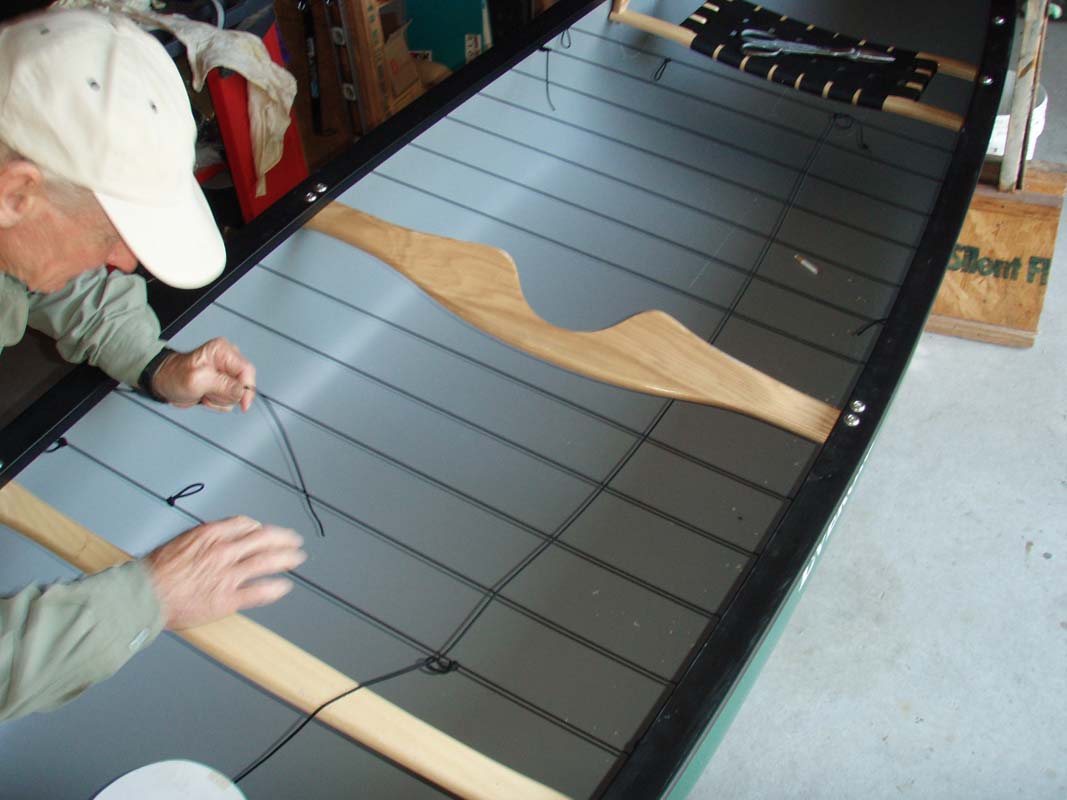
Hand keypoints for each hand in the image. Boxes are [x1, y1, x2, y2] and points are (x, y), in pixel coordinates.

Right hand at [144, 516, 305, 629]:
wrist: (142, 595)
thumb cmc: (154, 573)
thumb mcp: (179, 542)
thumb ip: (202, 541)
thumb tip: (217, 539)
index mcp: (210, 535)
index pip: (245, 524)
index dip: (259, 528)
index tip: (265, 531)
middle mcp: (223, 551)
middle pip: (263, 539)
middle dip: (283, 539)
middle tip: (294, 540)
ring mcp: (227, 575)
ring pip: (266, 562)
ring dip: (286, 559)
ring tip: (297, 558)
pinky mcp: (227, 598)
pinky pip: (259, 591)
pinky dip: (275, 588)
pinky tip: (284, 587)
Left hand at [152, 338, 256, 411]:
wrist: (165, 384)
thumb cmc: (174, 376)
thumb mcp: (197, 381)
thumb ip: (222, 385)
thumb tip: (242, 391)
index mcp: (223, 351)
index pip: (247, 370)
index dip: (247, 388)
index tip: (243, 403)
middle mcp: (228, 359)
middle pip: (243, 383)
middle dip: (227, 393)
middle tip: (209, 391)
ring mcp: (226, 372)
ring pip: (237, 394)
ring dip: (220, 399)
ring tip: (205, 392)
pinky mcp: (224, 384)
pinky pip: (231, 399)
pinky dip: (218, 402)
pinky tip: (207, 395)